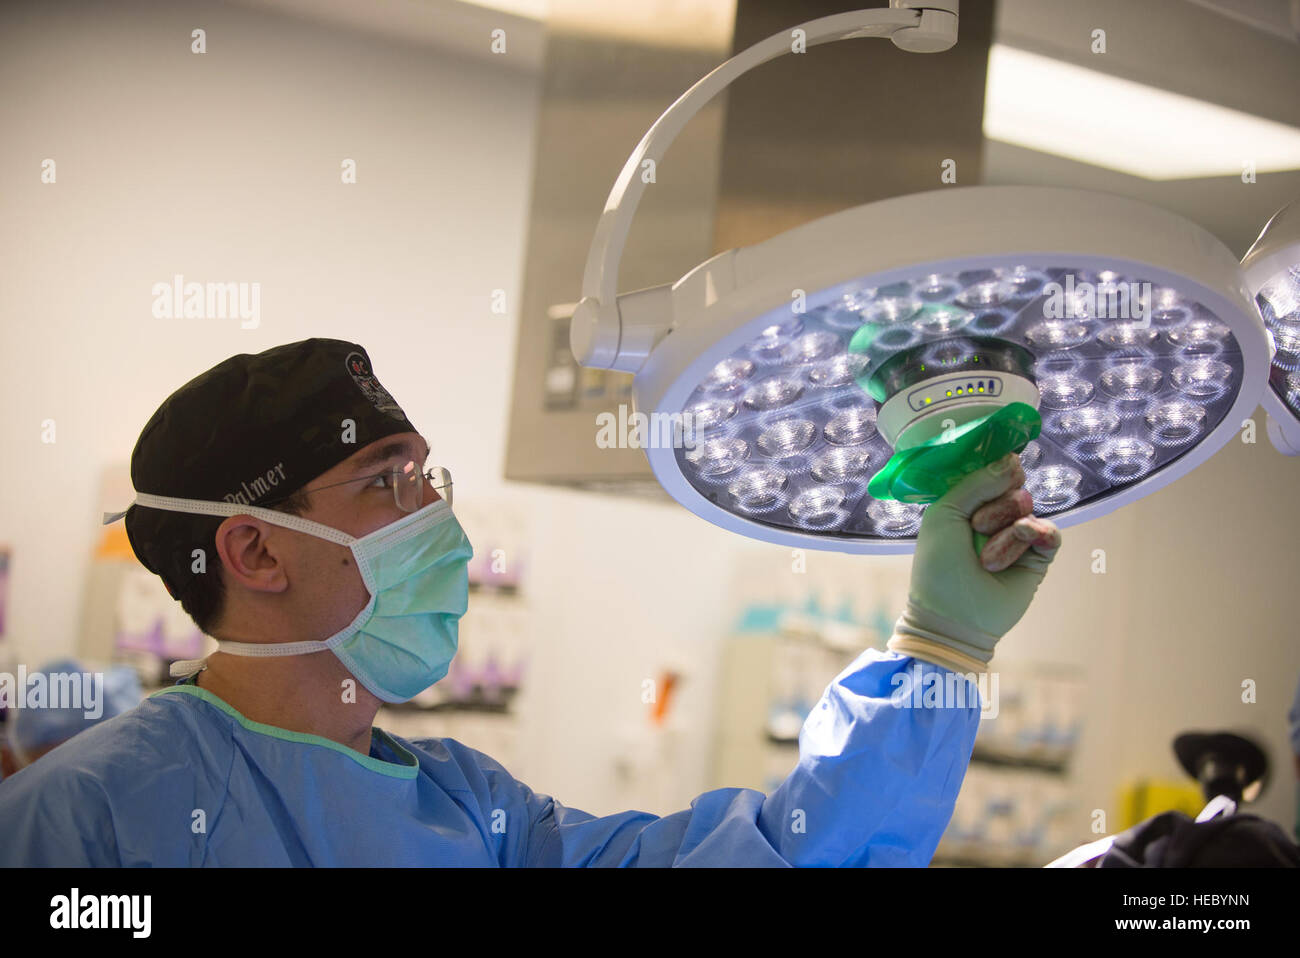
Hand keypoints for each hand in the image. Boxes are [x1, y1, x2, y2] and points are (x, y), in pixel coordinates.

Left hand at [886, 452, 1060, 672]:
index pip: (991, 470)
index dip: (992, 472)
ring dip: (1005, 531)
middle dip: (993, 507)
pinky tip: (1018, 546)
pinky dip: (1034, 535)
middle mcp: (994, 514)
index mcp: (968, 502)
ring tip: (987, 559)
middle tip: (976, 530)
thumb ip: (977, 483)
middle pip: (1011, 485)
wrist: (953, 616)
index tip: (987, 478)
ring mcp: (1018, 534)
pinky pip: (1049, 531)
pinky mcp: (1039, 556)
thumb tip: (1013, 459)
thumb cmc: (939, 566)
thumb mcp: (946, 514)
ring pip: (1026, 507)